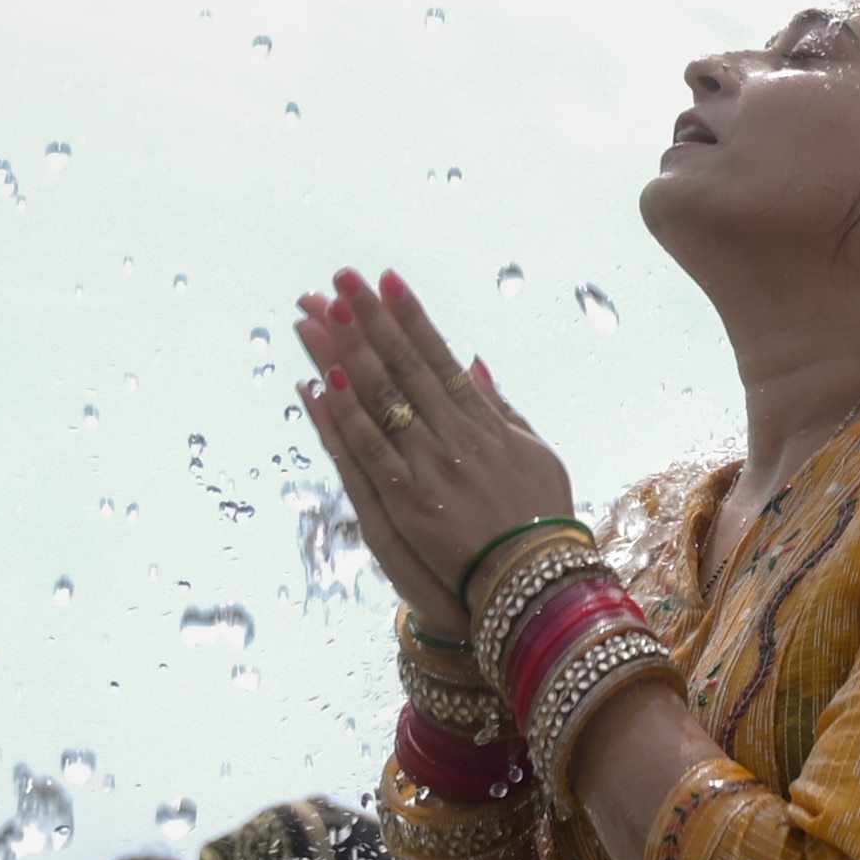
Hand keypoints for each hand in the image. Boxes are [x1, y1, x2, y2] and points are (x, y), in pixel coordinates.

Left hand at [290, 269, 578, 635]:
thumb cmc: (540, 519)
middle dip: (370, 319)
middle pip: (403, 365)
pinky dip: (346, 416)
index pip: (439, 355)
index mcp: (483, 422)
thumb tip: (473, 364)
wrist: (535, 580)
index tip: (387, 280)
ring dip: (347, 352)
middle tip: (341, 279)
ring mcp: (429, 466)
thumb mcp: (535, 452)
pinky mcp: (408, 502)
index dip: (410, 316)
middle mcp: (454, 435)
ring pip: (381, 399)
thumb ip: (501, 408)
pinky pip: (369, 451)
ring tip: (318, 313)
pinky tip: (322, 381)